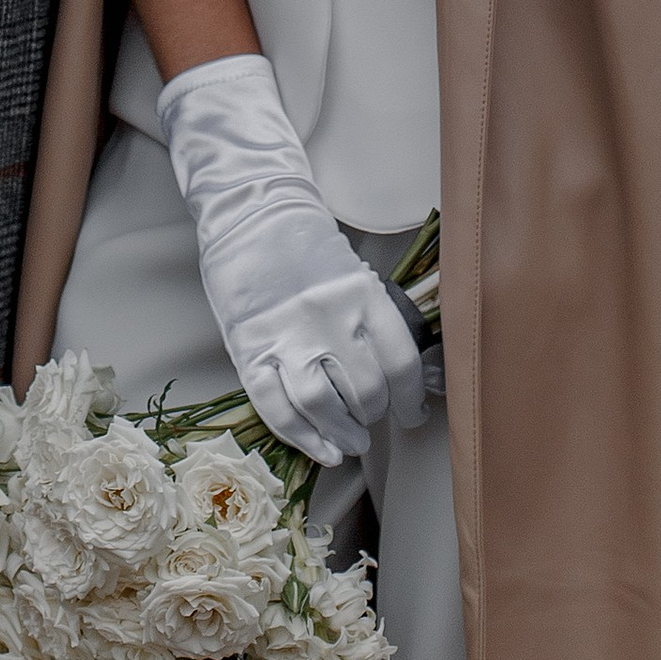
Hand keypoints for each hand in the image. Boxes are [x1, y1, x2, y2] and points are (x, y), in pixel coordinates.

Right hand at [158, 54, 427, 466]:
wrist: (248, 212)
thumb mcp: (352, 273)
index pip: (400, 363)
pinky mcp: (250, 347)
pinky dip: (301, 436)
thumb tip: (392, 377)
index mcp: (362, 294)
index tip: (412, 415)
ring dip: (341, 435)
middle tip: (370, 425)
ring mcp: (287, 334)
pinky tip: (318, 447)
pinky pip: (277, 406)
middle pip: (365, 391)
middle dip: (373, 417)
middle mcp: (329, 317)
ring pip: (323, 406)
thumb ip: (370, 319)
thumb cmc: (304, 245)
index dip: (411, 400)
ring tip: (349, 444)